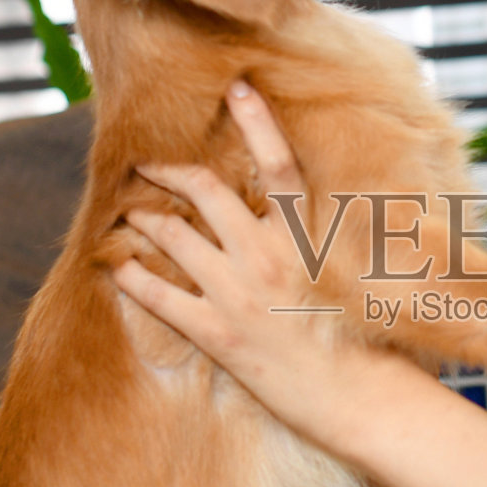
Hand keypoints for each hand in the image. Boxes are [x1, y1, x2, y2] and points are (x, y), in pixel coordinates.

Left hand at [113, 79, 363, 426]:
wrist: (361, 398)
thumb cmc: (368, 340)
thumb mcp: (356, 275)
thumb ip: (327, 240)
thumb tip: (309, 213)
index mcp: (307, 237)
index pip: (281, 162)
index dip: (257, 119)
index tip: (236, 87)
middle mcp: (269, 256)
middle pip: (206, 190)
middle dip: (169, 170)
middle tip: (148, 164)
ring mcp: (239, 294)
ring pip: (174, 235)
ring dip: (144, 218)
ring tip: (130, 213)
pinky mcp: (218, 335)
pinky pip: (160, 296)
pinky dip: (133, 276)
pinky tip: (118, 266)